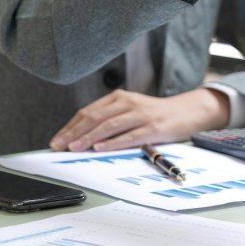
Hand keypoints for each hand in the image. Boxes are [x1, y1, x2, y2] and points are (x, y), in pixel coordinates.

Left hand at [49, 88, 229, 151]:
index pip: (88, 112)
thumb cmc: (154, 114)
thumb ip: (110, 118)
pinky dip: (112, 142)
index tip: (57, 139)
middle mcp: (128, 102)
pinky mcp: (152, 128)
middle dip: (73, 133)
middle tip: (58, 146)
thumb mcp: (130, 110)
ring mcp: (140, 115)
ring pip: (109, 125)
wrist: (186, 111)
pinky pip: (129, 136)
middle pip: (95, 117)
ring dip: (88, 137)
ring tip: (73, 148)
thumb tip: (81, 136)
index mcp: (118, 97)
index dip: (70, 126)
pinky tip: (99, 147)